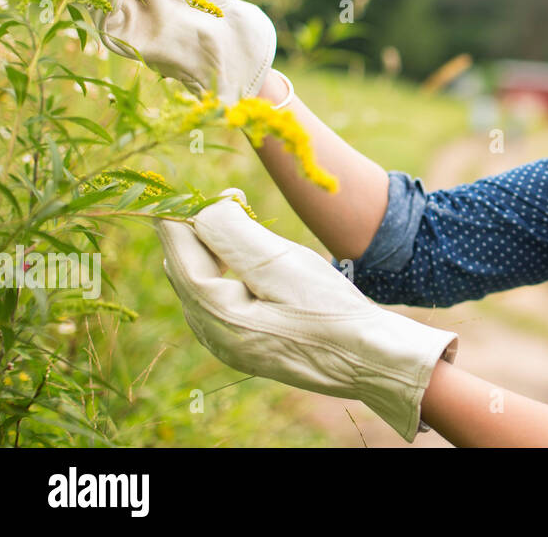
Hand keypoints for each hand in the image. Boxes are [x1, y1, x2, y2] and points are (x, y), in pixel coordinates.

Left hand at [155, 189, 458, 441]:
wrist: (370, 359)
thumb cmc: (329, 309)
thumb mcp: (280, 263)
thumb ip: (232, 233)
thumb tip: (206, 207)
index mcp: (214, 313)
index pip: (178, 248)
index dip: (190, 211)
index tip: (222, 189)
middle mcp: (211, 333)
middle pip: (184, 266)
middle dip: (204, 230)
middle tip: (242, 203)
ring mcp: (228, 344)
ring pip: (201, 283)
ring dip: (218, 250)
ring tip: (253, 228)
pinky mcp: (246, 346)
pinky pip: (220, 300)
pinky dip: (229, 272)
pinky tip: (260, 265)